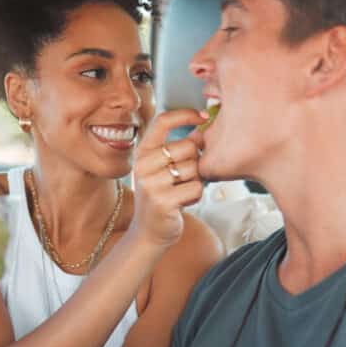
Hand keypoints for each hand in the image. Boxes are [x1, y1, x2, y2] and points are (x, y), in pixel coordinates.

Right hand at [131, 108, 209, 247]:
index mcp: (142, 152)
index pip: (162, 121)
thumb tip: (202, 129)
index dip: (185, 114)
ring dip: (196, 180)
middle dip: (195, 161)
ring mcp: (151, 183)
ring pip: (194, 168)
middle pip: (188, 146)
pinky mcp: (162, 201)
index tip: (202, 116)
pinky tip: (183, 202)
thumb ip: (178, 148)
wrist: (149, 232)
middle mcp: (143, 165)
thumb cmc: (162, 196)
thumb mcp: (162, 169)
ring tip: (182, 191)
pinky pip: (196, 188)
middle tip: (185, 177)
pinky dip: (196, 195)